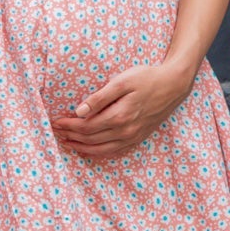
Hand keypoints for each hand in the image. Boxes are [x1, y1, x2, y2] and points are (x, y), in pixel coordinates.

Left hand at [50, 59, 197, 161]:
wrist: (173, 85)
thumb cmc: (147, 78)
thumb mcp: (122, 81)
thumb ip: (100, 97)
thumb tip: (79, 111)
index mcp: (119, 117)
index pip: (86, 126)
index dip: (69, 125)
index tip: (56, 121)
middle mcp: (125, 131)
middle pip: (90, 140)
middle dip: (71, 136)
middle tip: (56, 131)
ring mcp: (132, 137)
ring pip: (101, 150)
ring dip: (81, 147)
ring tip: (67, 142)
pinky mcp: (137, 138)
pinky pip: (114, 151)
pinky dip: (98, 153)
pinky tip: (89, 150)